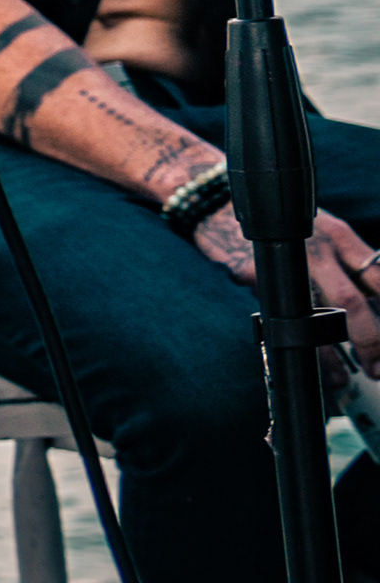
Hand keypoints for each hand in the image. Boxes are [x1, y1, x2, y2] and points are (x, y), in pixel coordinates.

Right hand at [186, 204, 379, 362]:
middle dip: (372, 339)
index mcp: (338, 236)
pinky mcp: (256, 280)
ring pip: (321, 316)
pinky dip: (309, 348)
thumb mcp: (320, 232)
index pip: (378, 275)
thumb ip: (347, 260)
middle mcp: (316, 250)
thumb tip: (375, 296)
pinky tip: (322, 367)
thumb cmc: (275, 224)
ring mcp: (285, 267)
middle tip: (379, 365)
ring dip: (341, 352)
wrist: (220, 208)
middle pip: (352, 301)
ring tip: (355, 374)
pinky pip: (288, 321)